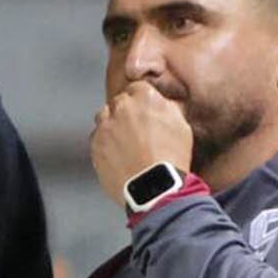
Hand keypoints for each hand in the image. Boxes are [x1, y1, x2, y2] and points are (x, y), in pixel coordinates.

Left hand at [90, 77, 194, 206]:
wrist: (155, 188)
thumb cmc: (172, 159)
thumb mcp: (182, 127)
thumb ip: (168, 109)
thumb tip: (164, 105)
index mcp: (145, 97)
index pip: (138, 89)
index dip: (142, 103)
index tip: (144, 114)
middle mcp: (122, 107)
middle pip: (119, 103)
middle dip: (126, 114)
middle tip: (136, 133)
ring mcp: (106, 126)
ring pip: (104, 118)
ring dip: (112, 127)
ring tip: (126, 145)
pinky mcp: (95, 145)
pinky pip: (97, 139)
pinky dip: (105, 145)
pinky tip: (118, 157)